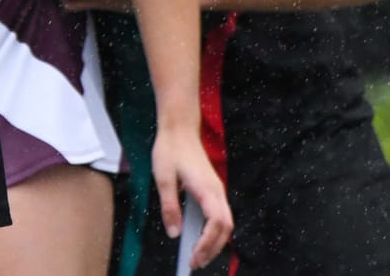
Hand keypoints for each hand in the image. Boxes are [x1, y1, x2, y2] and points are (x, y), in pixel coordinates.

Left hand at [151, 123, 233, 267]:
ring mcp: (217, 190)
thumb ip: (169, 207)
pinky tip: (199, 238)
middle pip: (225, 228)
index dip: (207, 244)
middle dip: (213, 248)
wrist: (179, 127)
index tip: (194, 257)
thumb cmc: (170, 149)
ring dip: (214, 241)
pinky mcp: (212, 189)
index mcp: (207, 189)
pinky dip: (213, 231)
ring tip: (197, 255)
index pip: (216, 224)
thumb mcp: (163, 178)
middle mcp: (217, 191)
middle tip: (195, 263)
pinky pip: (219, 215)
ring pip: (225, 222)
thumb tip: (174, 233)